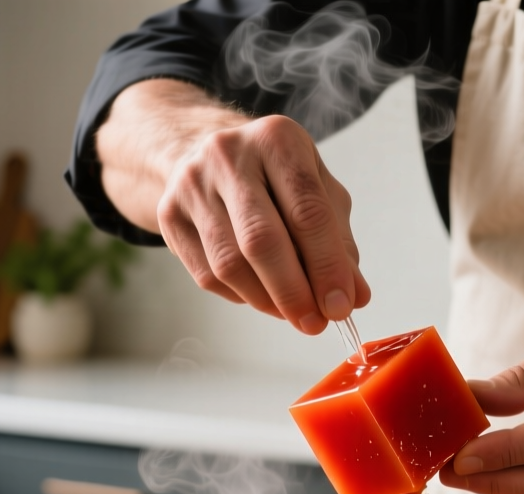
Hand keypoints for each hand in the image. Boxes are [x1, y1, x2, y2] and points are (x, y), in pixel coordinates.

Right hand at [98, 80, 369, 333]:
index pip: (307, 212)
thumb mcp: (318, 191)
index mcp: (277, 140)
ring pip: (230, 264)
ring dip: (267, 301)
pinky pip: (207, 275)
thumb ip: (339, 242)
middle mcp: (229, 155)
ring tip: (291, 313)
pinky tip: (261, 296)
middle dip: (293, 292)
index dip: (327, 266)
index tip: (342, 306)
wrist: (204, 152)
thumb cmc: (274, 176)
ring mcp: (192, 184)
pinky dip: (241, 296)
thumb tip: (354, 296)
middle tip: (315, 323)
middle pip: (262, 240)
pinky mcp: (169, 214)